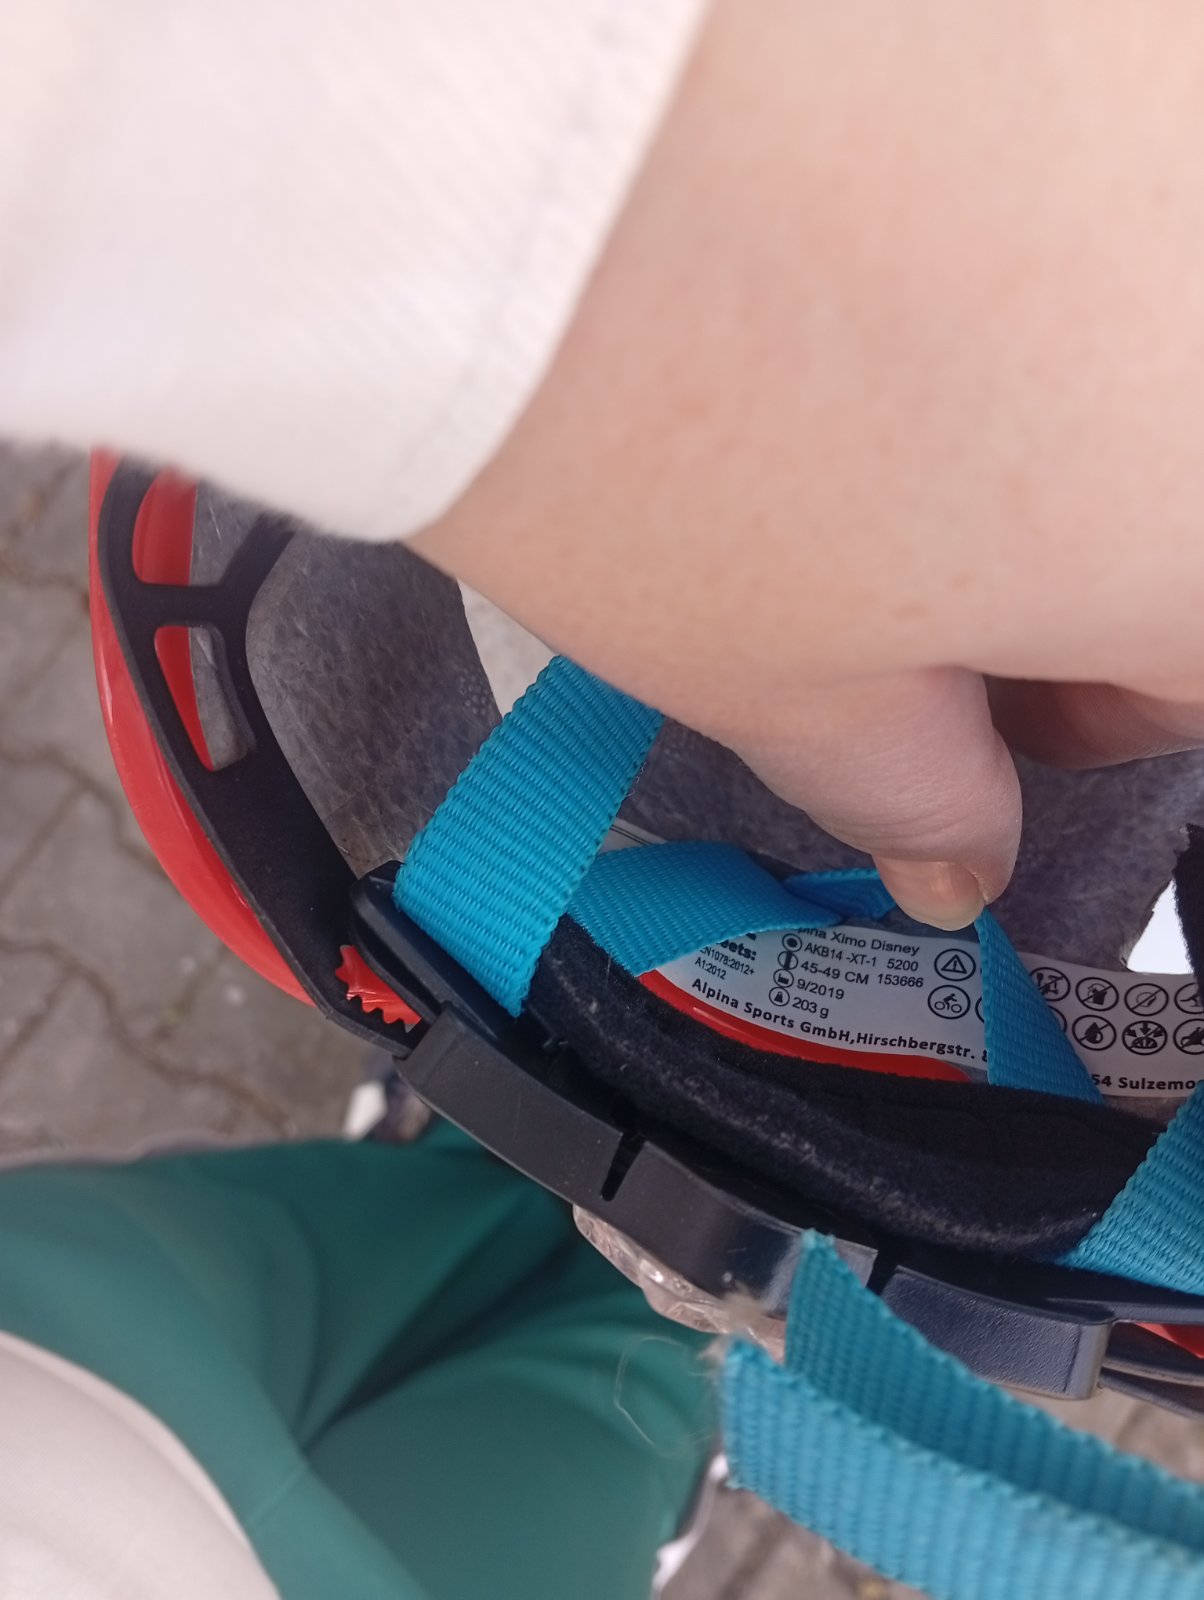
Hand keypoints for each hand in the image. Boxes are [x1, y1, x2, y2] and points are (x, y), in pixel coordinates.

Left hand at [414, 0, 1203, 928]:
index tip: (965, 697)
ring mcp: (1187, 125)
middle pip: (1182, 489)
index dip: (1072, 708)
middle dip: (1062, 531)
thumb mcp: (774, 669)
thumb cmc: (641, 412)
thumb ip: (911, 782)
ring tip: (861, 345)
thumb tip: (961, 858)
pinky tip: (879, 199)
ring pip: (1148, 312)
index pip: (1195, 688)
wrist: (519, 95)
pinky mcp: (1119, 9)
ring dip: (1042, 355)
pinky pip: (1100, 149)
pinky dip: (1005, 208)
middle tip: (900, 526)